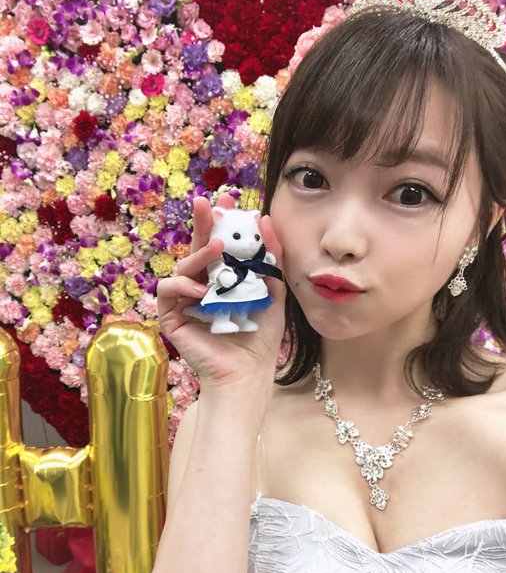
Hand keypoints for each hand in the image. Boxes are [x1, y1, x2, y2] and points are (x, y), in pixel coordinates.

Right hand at [157, 195, 285, 389]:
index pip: (219, 245)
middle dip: (201, 223)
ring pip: (182, 265)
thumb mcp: (272, 291)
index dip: (221, 223)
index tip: (229, 200)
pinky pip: (167, 289)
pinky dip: (182, 284)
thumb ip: (270, 259)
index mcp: (224, 279)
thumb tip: (265, 221)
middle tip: (206, 202)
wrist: (248, 372)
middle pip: (197, 248)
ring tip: (217, 248)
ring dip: (198, 254)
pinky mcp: (171, 315)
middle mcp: (202, 286)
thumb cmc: (260, 336)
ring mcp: (185, 300)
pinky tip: (200, 288)